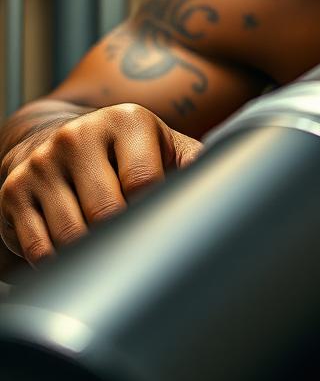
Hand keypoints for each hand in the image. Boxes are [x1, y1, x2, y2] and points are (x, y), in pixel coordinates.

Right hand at [0, 103, 201, 265]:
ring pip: (71, 233)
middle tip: (135, 242)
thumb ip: (198, 164)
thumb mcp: (167, 147)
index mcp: (127, 120)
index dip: (153, 211)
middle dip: (123, 234)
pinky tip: (74, 251)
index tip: (158, 220)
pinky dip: (59, 260)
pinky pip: (38, 245)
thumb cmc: (130, 153)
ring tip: (107, 245)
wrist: (62, 141)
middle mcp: (79, 135)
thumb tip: (236, 191)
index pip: (143, 181)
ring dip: (92, 251)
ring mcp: (42, 163)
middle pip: (106, 211)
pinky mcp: (13, 190)